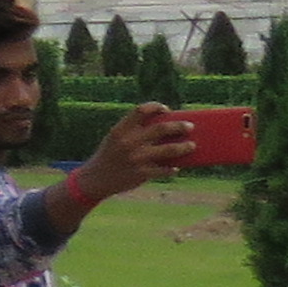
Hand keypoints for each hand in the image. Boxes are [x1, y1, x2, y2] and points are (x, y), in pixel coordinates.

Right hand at [73, 104, 198, 200]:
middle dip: (179, 126)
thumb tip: (164, 127)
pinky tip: (176, 168)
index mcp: (120, 130)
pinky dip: (172, 169)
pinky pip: (164, 170)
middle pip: (161, 128)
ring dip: (184, 147)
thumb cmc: (109, 155)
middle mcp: (129, 142)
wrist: (95, 179)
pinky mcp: (142, 174)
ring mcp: (137, 158)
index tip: (166, 110)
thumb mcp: (115, 139)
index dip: (156, 107)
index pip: (141, 110)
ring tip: (192, 145)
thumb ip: (133, 131)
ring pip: (169, 150)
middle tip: (190, 126)